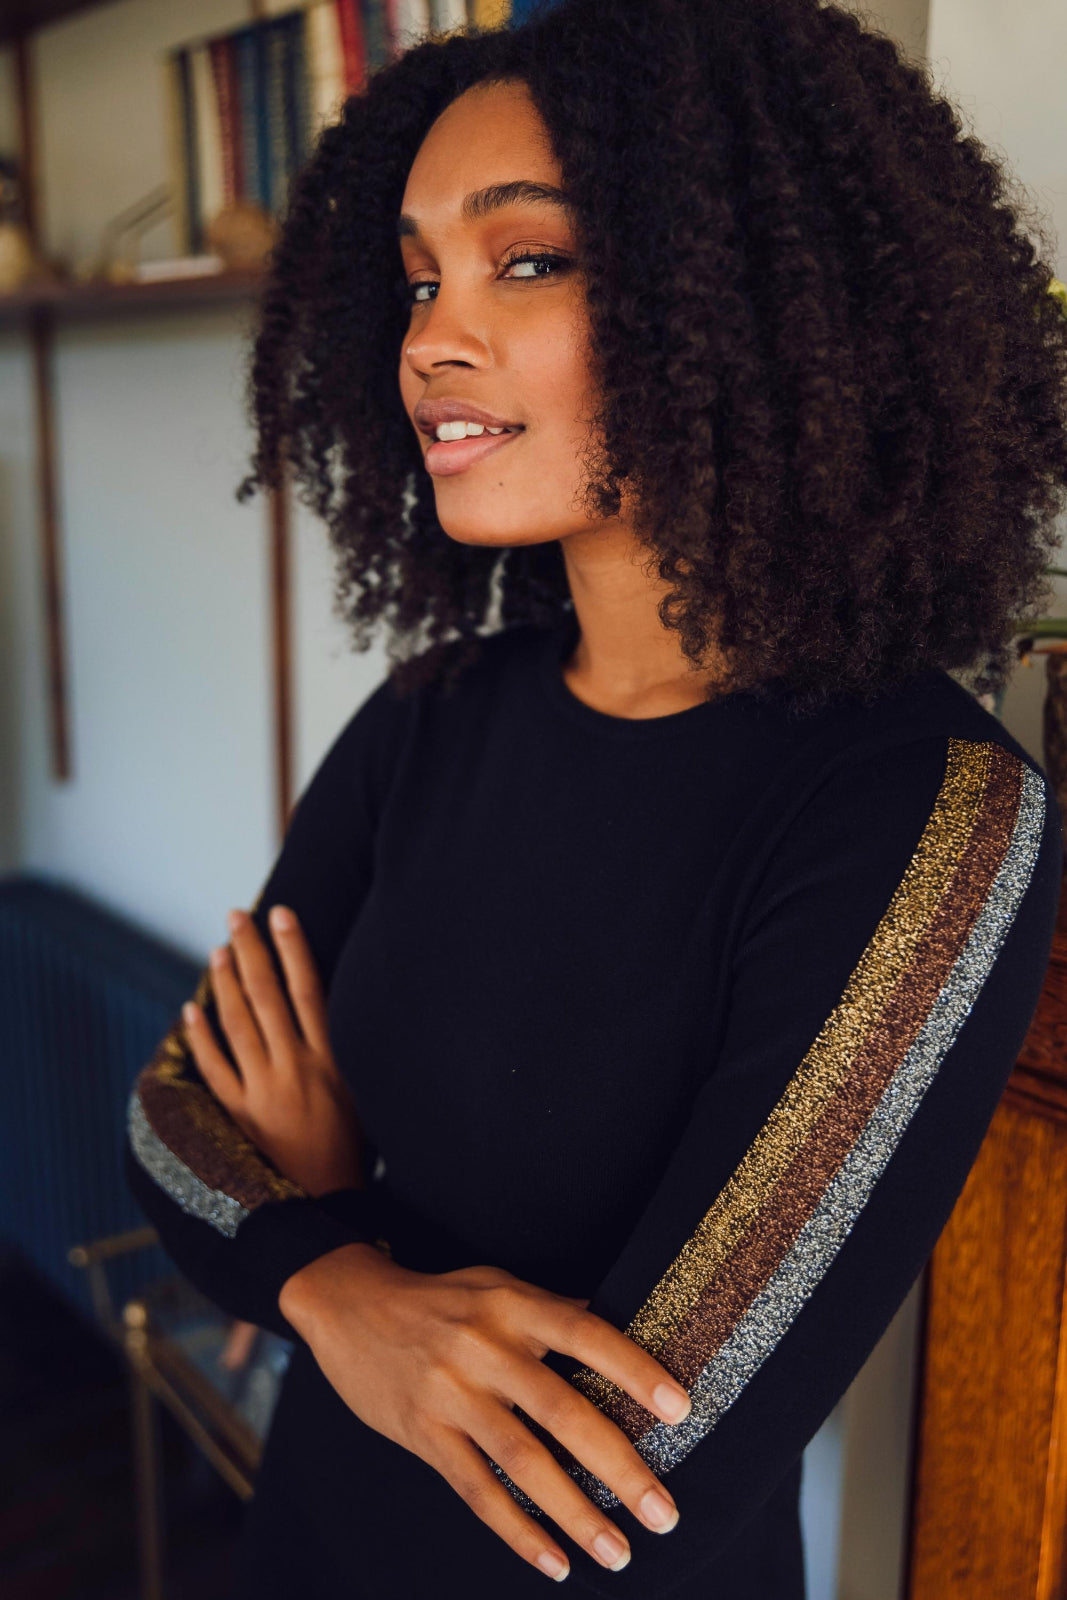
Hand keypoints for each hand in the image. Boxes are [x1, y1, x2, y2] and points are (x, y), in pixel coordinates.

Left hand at [181, 904, 365, 1196]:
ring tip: (218, 950)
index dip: (293, 949)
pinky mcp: (240, 1115)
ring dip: (226, 983)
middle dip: (252, 951)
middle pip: (268, 997)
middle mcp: (295, 1069)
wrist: (329, 1203)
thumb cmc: (354, 1146)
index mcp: (332, 1060)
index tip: (281, 914)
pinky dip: (201, 1037)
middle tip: (237, 916)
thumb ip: (349, 1051)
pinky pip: (214, 1068)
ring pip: (238, 1024)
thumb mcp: (366, 1092)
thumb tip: (336, 1005)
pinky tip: (191, 1010)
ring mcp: (264, 1092)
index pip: (309, 990)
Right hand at [279, 1245, 688, 1582]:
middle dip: (619, 1468)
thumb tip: (625, 1326)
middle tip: (665, 1513)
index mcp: (512, 1304)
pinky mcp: (422, 1434)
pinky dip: (517, 1531)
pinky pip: (476, 1490)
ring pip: (522, 1462)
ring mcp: (450, 1393)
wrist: (349, 1307)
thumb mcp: (498, 1286)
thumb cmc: (442, 1298)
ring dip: (575, 1514)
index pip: (586, 1333)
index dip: (634, 1369)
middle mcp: (484, 1346)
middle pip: (562, 1411)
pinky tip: (554, 1562)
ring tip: (619, 1552)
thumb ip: (555, 1311)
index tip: (680, 1409)